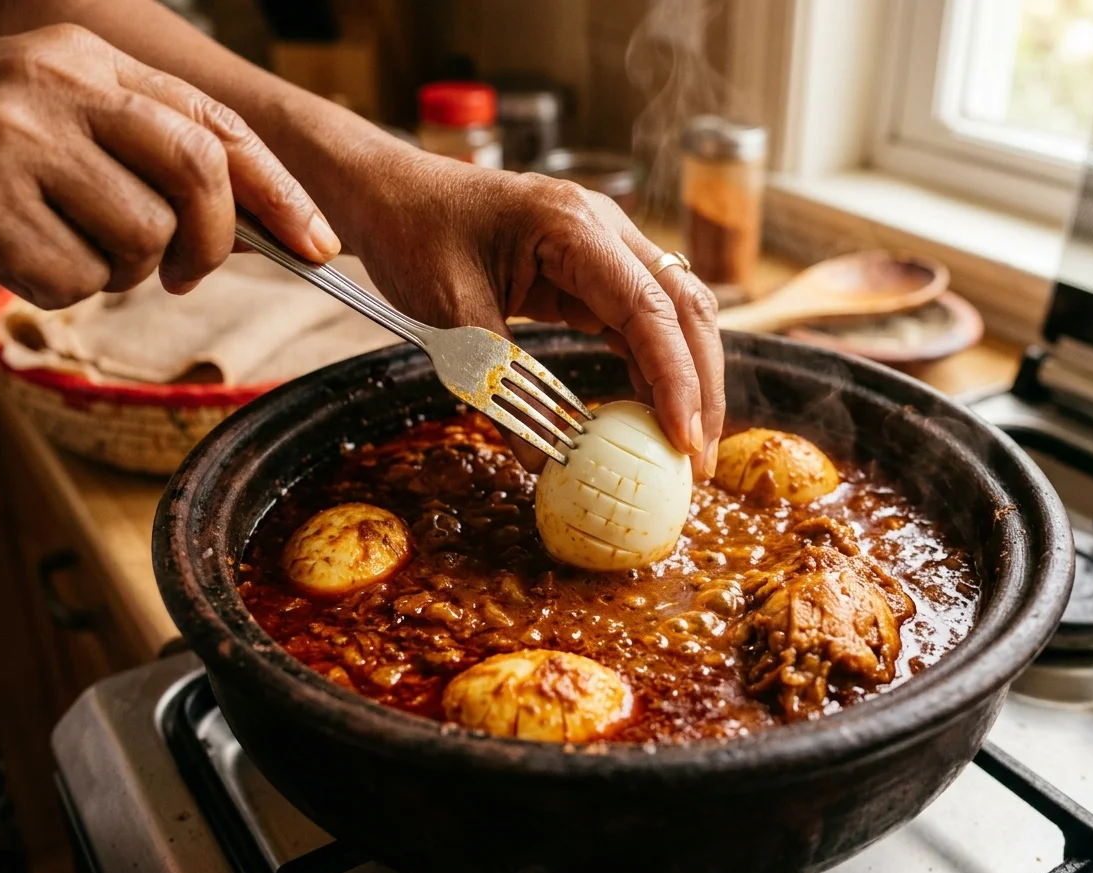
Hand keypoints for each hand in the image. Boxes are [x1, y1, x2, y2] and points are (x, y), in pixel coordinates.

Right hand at [0, 23, 338, 307]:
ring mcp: (13, 138)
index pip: (217, 127)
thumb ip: (156, 155)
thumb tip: (266, 226)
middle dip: (210, 240)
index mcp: (92, 59)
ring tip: (70, 244)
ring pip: (141, 240)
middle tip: (186, 272)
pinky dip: (63, 288)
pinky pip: (75, 280)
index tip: (320, 246)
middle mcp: (55, 83)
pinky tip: (24, 254)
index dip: (280, 192)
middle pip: (196, 173)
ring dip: (121, 270)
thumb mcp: (78, 125)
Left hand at [341, 150, 725, 478]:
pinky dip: (650, 368)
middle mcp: (604, 229)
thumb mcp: (450, 311)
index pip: (650, 308)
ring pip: (671, 315)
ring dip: (684, 379)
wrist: (390, 192)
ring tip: (681, 445)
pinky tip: (647, 413)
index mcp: (574, 225)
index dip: (676, 379)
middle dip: (701, 384)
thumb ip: (500, 381)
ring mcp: (603, 247)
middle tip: (697, 455)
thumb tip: (541, 460)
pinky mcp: (591, 270)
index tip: (681, 440)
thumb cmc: (414, 232)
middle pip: (684, 308)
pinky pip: (637, 320)